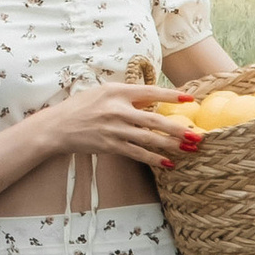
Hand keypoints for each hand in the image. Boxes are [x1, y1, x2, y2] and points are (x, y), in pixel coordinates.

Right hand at [40, 77, 202, 171]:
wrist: (58, 126)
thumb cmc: (81, 106)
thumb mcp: (103, 92)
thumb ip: (127, 95)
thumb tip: (153, 100)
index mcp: (117, 91)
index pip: (150, 92)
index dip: (171, 95)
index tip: (189, 98)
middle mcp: (117, 110)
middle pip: (154, 120)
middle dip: (177, 128)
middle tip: (196, 134)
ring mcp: (114, 129)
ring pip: (149, 139)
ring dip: (171, 145)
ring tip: (189, 149)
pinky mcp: (111, 146)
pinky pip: (137, 153)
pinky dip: (153, 159)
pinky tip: (167, 163)